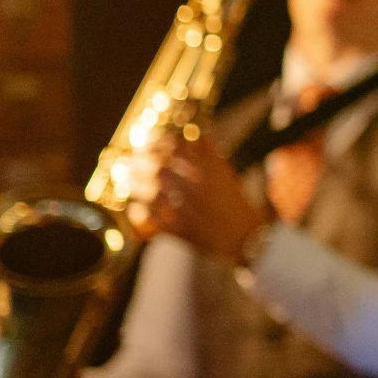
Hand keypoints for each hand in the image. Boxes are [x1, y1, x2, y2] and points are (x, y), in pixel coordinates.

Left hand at [130, 137, 266, 263]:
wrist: (249, 243)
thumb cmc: (239, 209)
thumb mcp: (229, 178)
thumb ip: (212, 157)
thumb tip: (196, 134)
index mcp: (213, 173)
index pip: (179, 148)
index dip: (159, 143)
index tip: (149, 144)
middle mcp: (200, 189)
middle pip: (160, 169)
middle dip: (140, 164)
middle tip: (130, 162)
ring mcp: (190, 211)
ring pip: (153, 193)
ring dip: (136, 186)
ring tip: (128, 182)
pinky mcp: (182, 231)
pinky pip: (154, 219)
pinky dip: (141, 212)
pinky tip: (136, 208)